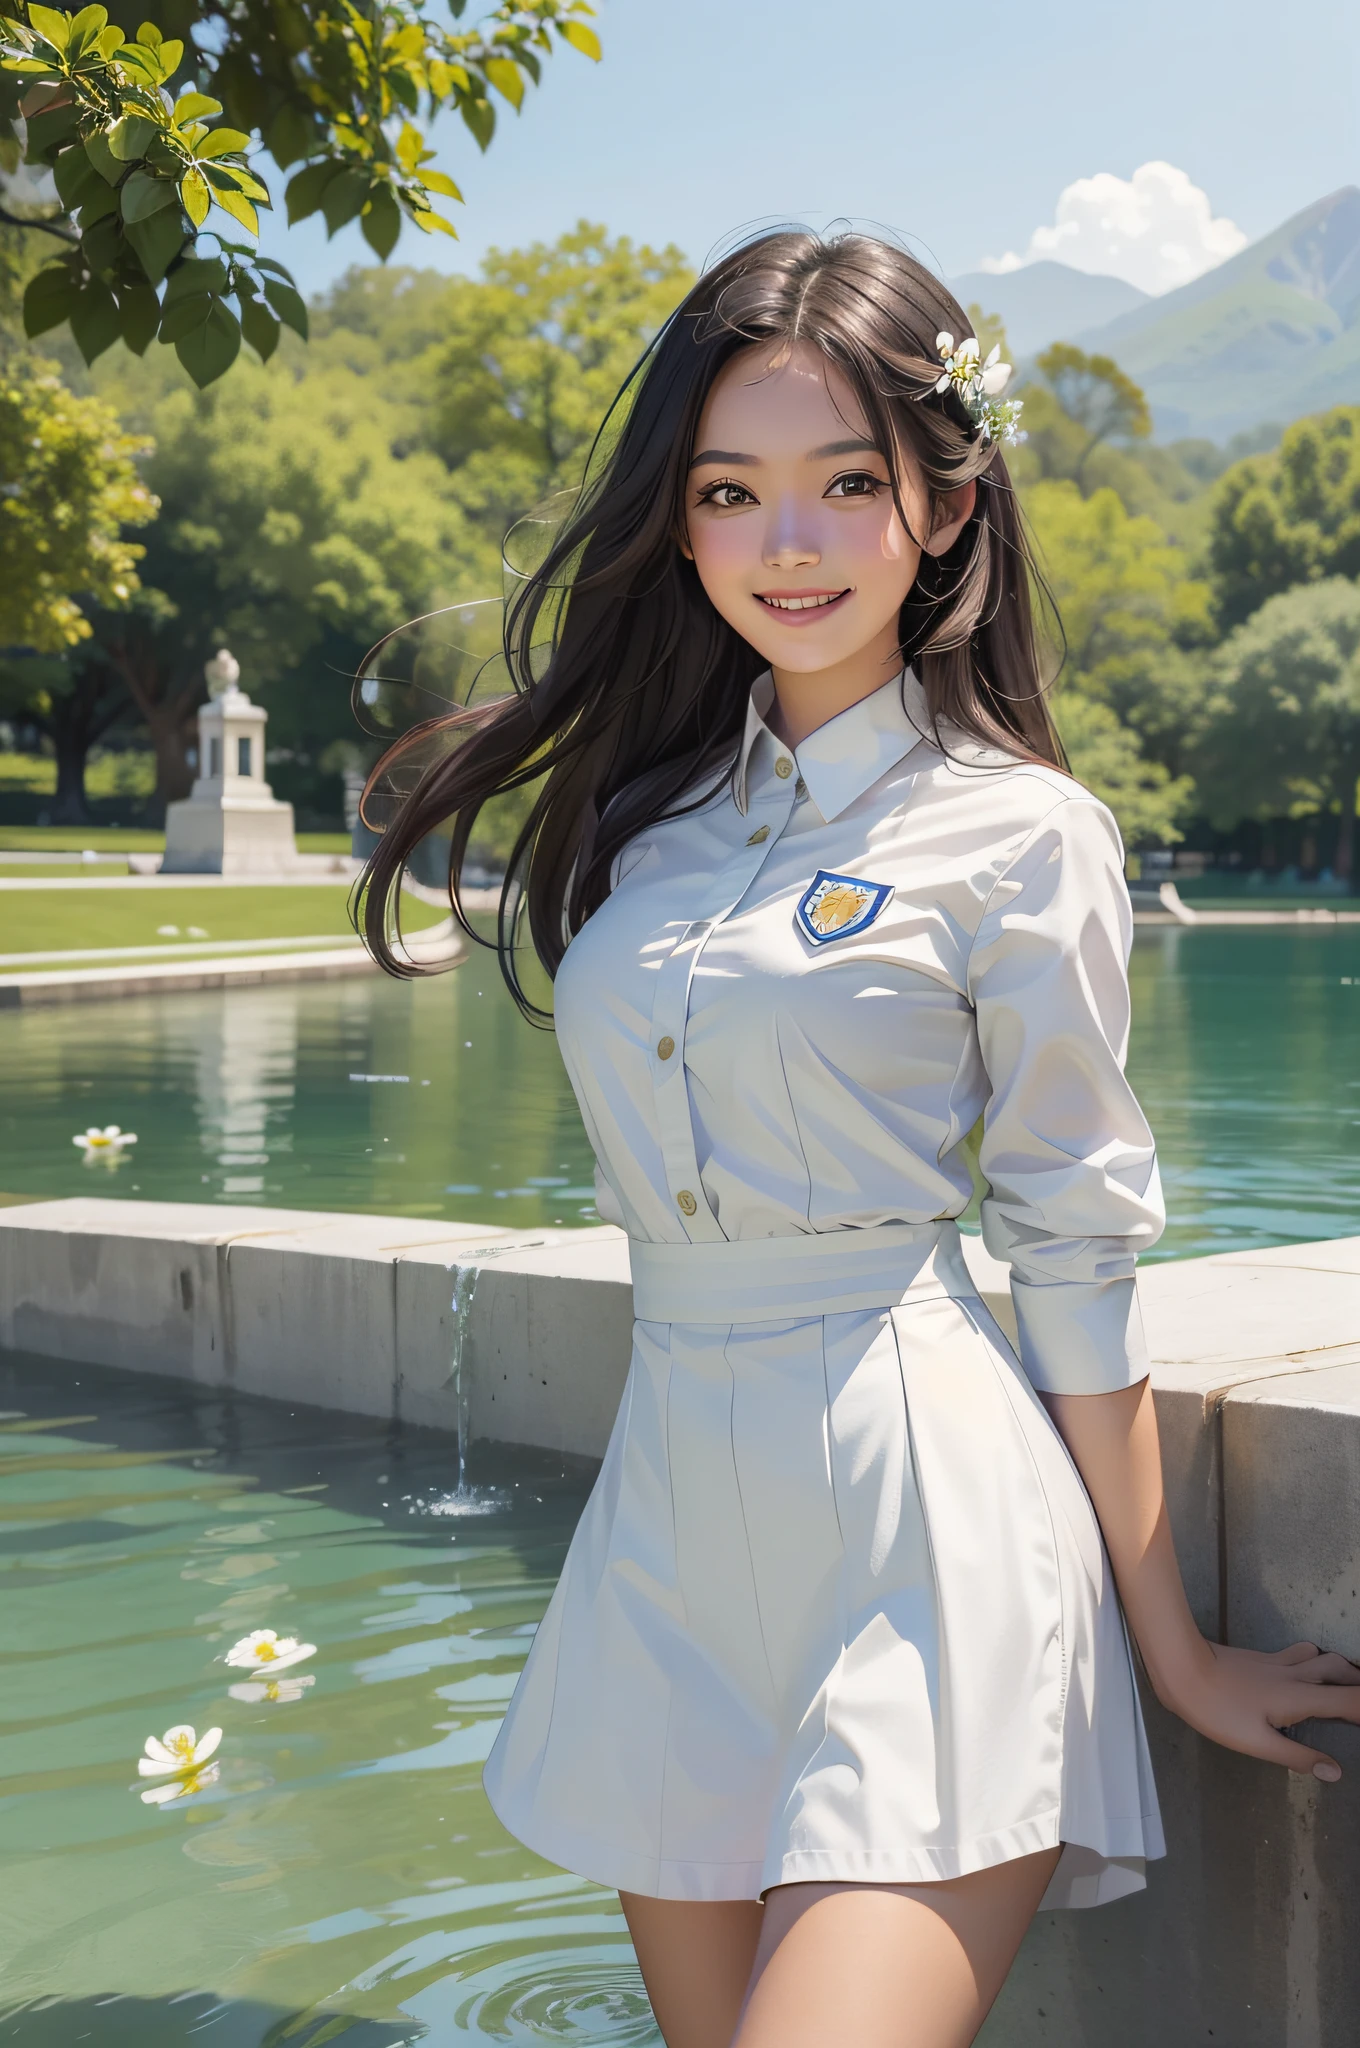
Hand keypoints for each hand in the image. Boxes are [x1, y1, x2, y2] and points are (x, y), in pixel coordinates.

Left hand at [1162, 1639, 1359, 1780]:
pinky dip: (1313, 1659)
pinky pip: (1298, 1653)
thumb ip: (1297, 1756)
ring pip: (1319, 1655)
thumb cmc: (1217, 1710)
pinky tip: (1305, 1669)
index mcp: (1299, 1697)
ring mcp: (1276, 1662)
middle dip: (1358, 1683)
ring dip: (1338, 1667)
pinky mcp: (1260, 1657)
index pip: (1349, 1700)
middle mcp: (1294, 1674)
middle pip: (1339, 1670)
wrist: (1182, 1667)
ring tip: (1345, 1683)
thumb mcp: (1257, 1743)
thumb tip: (1334, 1770)